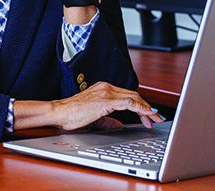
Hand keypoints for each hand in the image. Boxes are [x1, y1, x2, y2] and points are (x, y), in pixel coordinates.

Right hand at [49, 82, 163, 130]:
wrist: (59, 112)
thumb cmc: (71, 115)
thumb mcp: (94, 118)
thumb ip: (108, 121)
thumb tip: (118, 125)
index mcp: (104, 90)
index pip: (128, 96)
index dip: (141, 105)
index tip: (149, 115)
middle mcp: (107, 88)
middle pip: (134, 95)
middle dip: (147, 108)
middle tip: (156, 119)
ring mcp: (106, 92)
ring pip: (134, 97)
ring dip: (147, 108)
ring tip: (155, 118)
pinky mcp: (105, 100)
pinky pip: (129, 103)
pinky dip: (141, 108)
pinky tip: (147, 114)